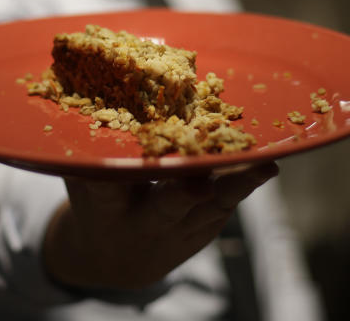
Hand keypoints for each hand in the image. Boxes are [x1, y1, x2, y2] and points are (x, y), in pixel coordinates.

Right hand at [42, 162, 278, 289]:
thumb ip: (90, 147)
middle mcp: (144, 222)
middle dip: (182, 194)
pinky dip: (244, 184)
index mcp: (105, 205)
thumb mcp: (83, 177)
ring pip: (208, 207)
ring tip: (261, 166)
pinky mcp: (203, 231)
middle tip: (198, 181)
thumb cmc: (98, 199)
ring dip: (233, 186)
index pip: (107, 188)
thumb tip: (89, 93)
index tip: (120, 158)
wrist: (118, 255)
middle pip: (165, 205)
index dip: (113, 175)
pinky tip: (266, 165)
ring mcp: (177, 230)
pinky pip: (225, 206)